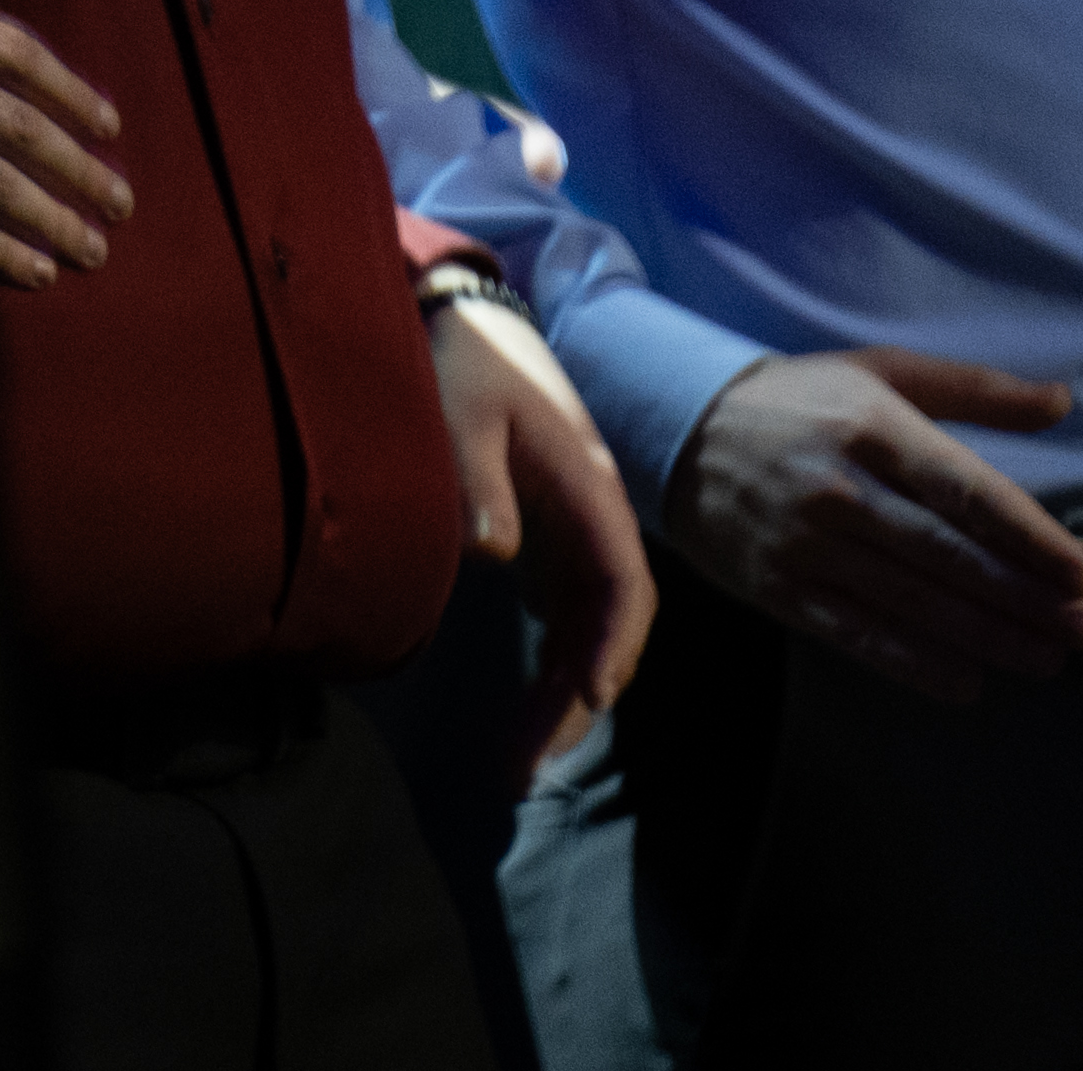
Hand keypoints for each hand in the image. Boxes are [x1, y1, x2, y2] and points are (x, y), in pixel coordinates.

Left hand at [426, 292, 651, 786]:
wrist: (460, 315)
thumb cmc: (464, 359)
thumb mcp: (463, 407)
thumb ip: (475, 475)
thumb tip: (494, 552)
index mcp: (589, 486)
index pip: (622, 579)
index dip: (613, 644)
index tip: (593, 699)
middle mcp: (591, 517)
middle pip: (606, 623)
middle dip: (579, 697)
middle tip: (530, 767)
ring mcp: (570, 532)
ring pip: (583, 630)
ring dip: (562, 695)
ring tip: (519, 764)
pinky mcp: (544, 539)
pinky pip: (561, 617)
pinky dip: (549, 666)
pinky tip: (521, 713)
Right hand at [657, 350, 1082, 704]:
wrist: (679, 429)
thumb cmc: (801, 400)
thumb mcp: (880, 372)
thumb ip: (974, 391)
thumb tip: (1062, 401)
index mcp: (872, 425)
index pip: (965, 490)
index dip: (1028, 537)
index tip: (1081, 575)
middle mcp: (840, 487)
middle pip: (948, 556)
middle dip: (1024, 599)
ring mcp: (806, 543)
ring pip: (911, 602)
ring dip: (987, 638)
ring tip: (1046, 659)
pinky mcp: (779, 587)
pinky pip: (857, 635)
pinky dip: (913, 664)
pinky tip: (966, 683)